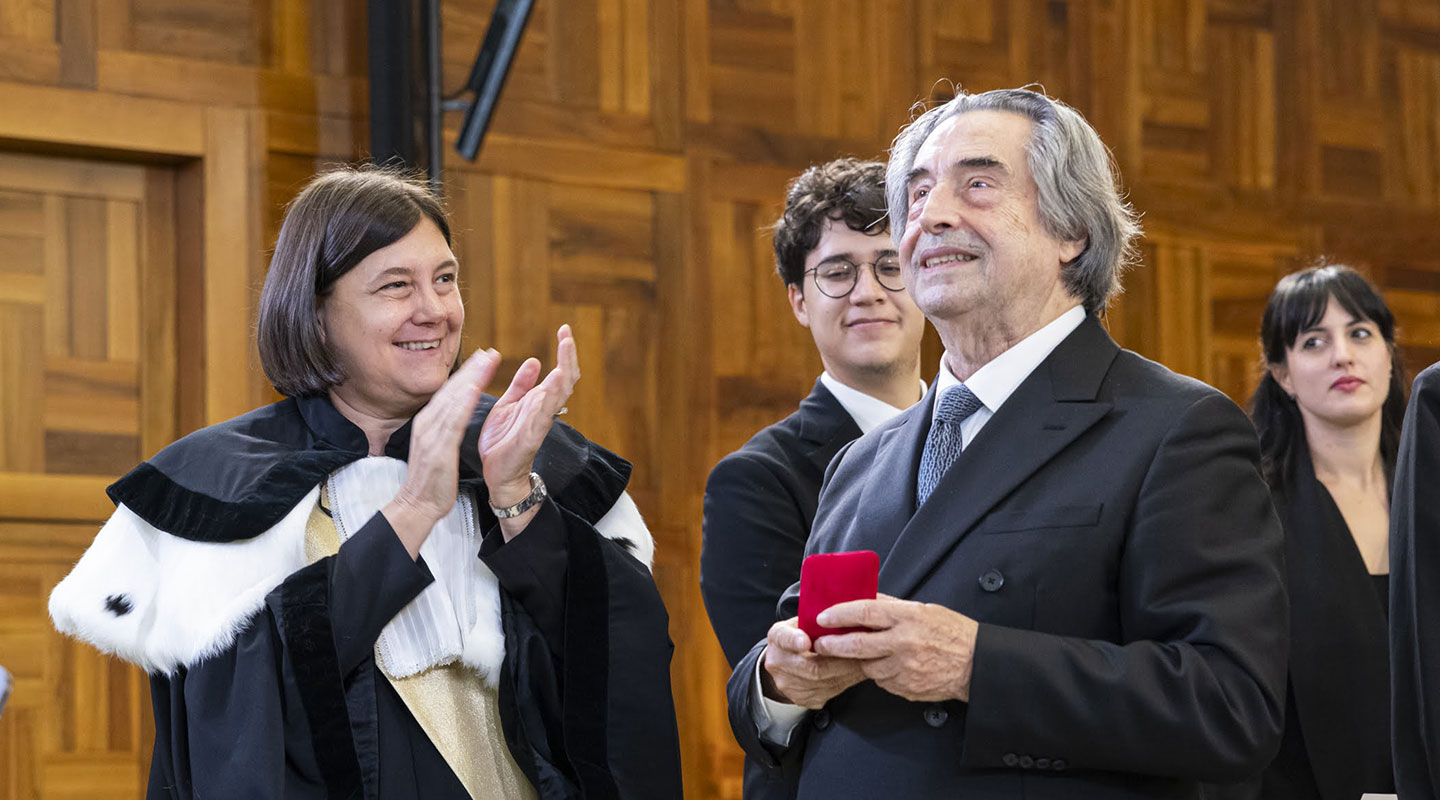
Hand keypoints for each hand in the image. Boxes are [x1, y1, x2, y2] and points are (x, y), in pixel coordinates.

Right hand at [386, 348, 500, 556]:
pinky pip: (453, 421)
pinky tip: (474, 389)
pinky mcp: (438, 448)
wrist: (416, 504)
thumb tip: (453, 414)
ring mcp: (431, 435)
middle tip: (489, 353)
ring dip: (471, 379)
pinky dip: (463, 403)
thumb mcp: (436, 447)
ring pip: (453, 400)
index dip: (466, 375)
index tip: (482, 359)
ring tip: (487, 362)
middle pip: (451, 391)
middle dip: (471, 370)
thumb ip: (443, 429)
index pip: (449, 394)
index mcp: (428, 423)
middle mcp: (427, 423)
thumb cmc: (430, 479)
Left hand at [479, 325, 579, 537]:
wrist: (497, 473)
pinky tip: (554, 381)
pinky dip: (551, 397)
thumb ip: (521, 385)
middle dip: (568, 356)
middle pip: (566, 379)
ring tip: (566, 350)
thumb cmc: (503, 441)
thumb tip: (534, 360)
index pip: (559, 372)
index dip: (564, 352)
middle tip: (567, 335)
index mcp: (539, 401)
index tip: (564, 329)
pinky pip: (544, 414)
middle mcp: (544, 409)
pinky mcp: (531, 435)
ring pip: (559, 394)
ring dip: (564, 371)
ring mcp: (540, 422)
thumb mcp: (509, 405)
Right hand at [761, 618, 865, 708]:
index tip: (806, 641)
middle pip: (811, 667)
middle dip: (841, 660)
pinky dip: (847, 682)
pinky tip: (857, 673)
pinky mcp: (802, 699)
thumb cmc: (799, 636)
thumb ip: (816, 620)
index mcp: (777, 637)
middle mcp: (778, 663)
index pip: (784, 638)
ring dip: (848, 673)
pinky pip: (830, 692)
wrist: (784, 663)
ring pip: (824, 682)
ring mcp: (788, 685)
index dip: (795, 640)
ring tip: (865, 662)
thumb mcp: (801, 622)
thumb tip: (846, 615)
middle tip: (861, 653)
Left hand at [813, 594, 978, 701]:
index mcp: (906, 618)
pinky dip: (880, 674)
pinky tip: (889, 666)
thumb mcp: (924, 609)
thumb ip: (892, 606)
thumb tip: (865, 597)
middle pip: (857, 645)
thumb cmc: (952, 633)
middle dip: (833, 645)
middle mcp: (903, 643)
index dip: (838, 614)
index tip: (823, 617)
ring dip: (861, 660)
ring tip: (864, 654)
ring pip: (867, 666)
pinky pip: (882, 681)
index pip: (863, 612)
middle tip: (821, 643)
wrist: (976, 664)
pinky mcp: (905, 687)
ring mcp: (904, 668)